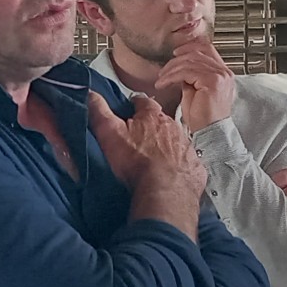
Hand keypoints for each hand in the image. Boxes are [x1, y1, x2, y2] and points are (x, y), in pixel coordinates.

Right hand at [87, 92, 203, 197]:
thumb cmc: (137, 162)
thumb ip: (100, 112)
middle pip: (162, 121)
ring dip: (166, 146)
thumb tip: (91, 94)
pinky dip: (179, 165)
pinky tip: (170, 174)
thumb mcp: (110, 134)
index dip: (134, 105)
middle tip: (139, 138)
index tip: (129, 109)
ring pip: (175, 141)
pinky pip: (186, 162)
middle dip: (152, 126)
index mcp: (153, 117)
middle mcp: (174, 128)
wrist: (165, 192)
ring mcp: (187, 148)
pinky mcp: (194, 167)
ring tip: (153, 158)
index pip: (143, 102)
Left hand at [155, 40, 236, 129]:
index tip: (176, 53)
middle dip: (176, 60)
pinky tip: (164, 83)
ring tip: (161, 79)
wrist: (210, 133)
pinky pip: (186, 72)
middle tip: (163, 71)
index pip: (207, 49)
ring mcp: (220, 76)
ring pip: (189, 62)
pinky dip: (172, 76)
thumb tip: (180, 69)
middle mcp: (224, 72)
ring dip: (171, 69)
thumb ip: (191, 77)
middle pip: (196, 53)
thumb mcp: (195, 91)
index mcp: (223, 74)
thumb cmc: (204, 119)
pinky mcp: (212, 81)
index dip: (190, 47)